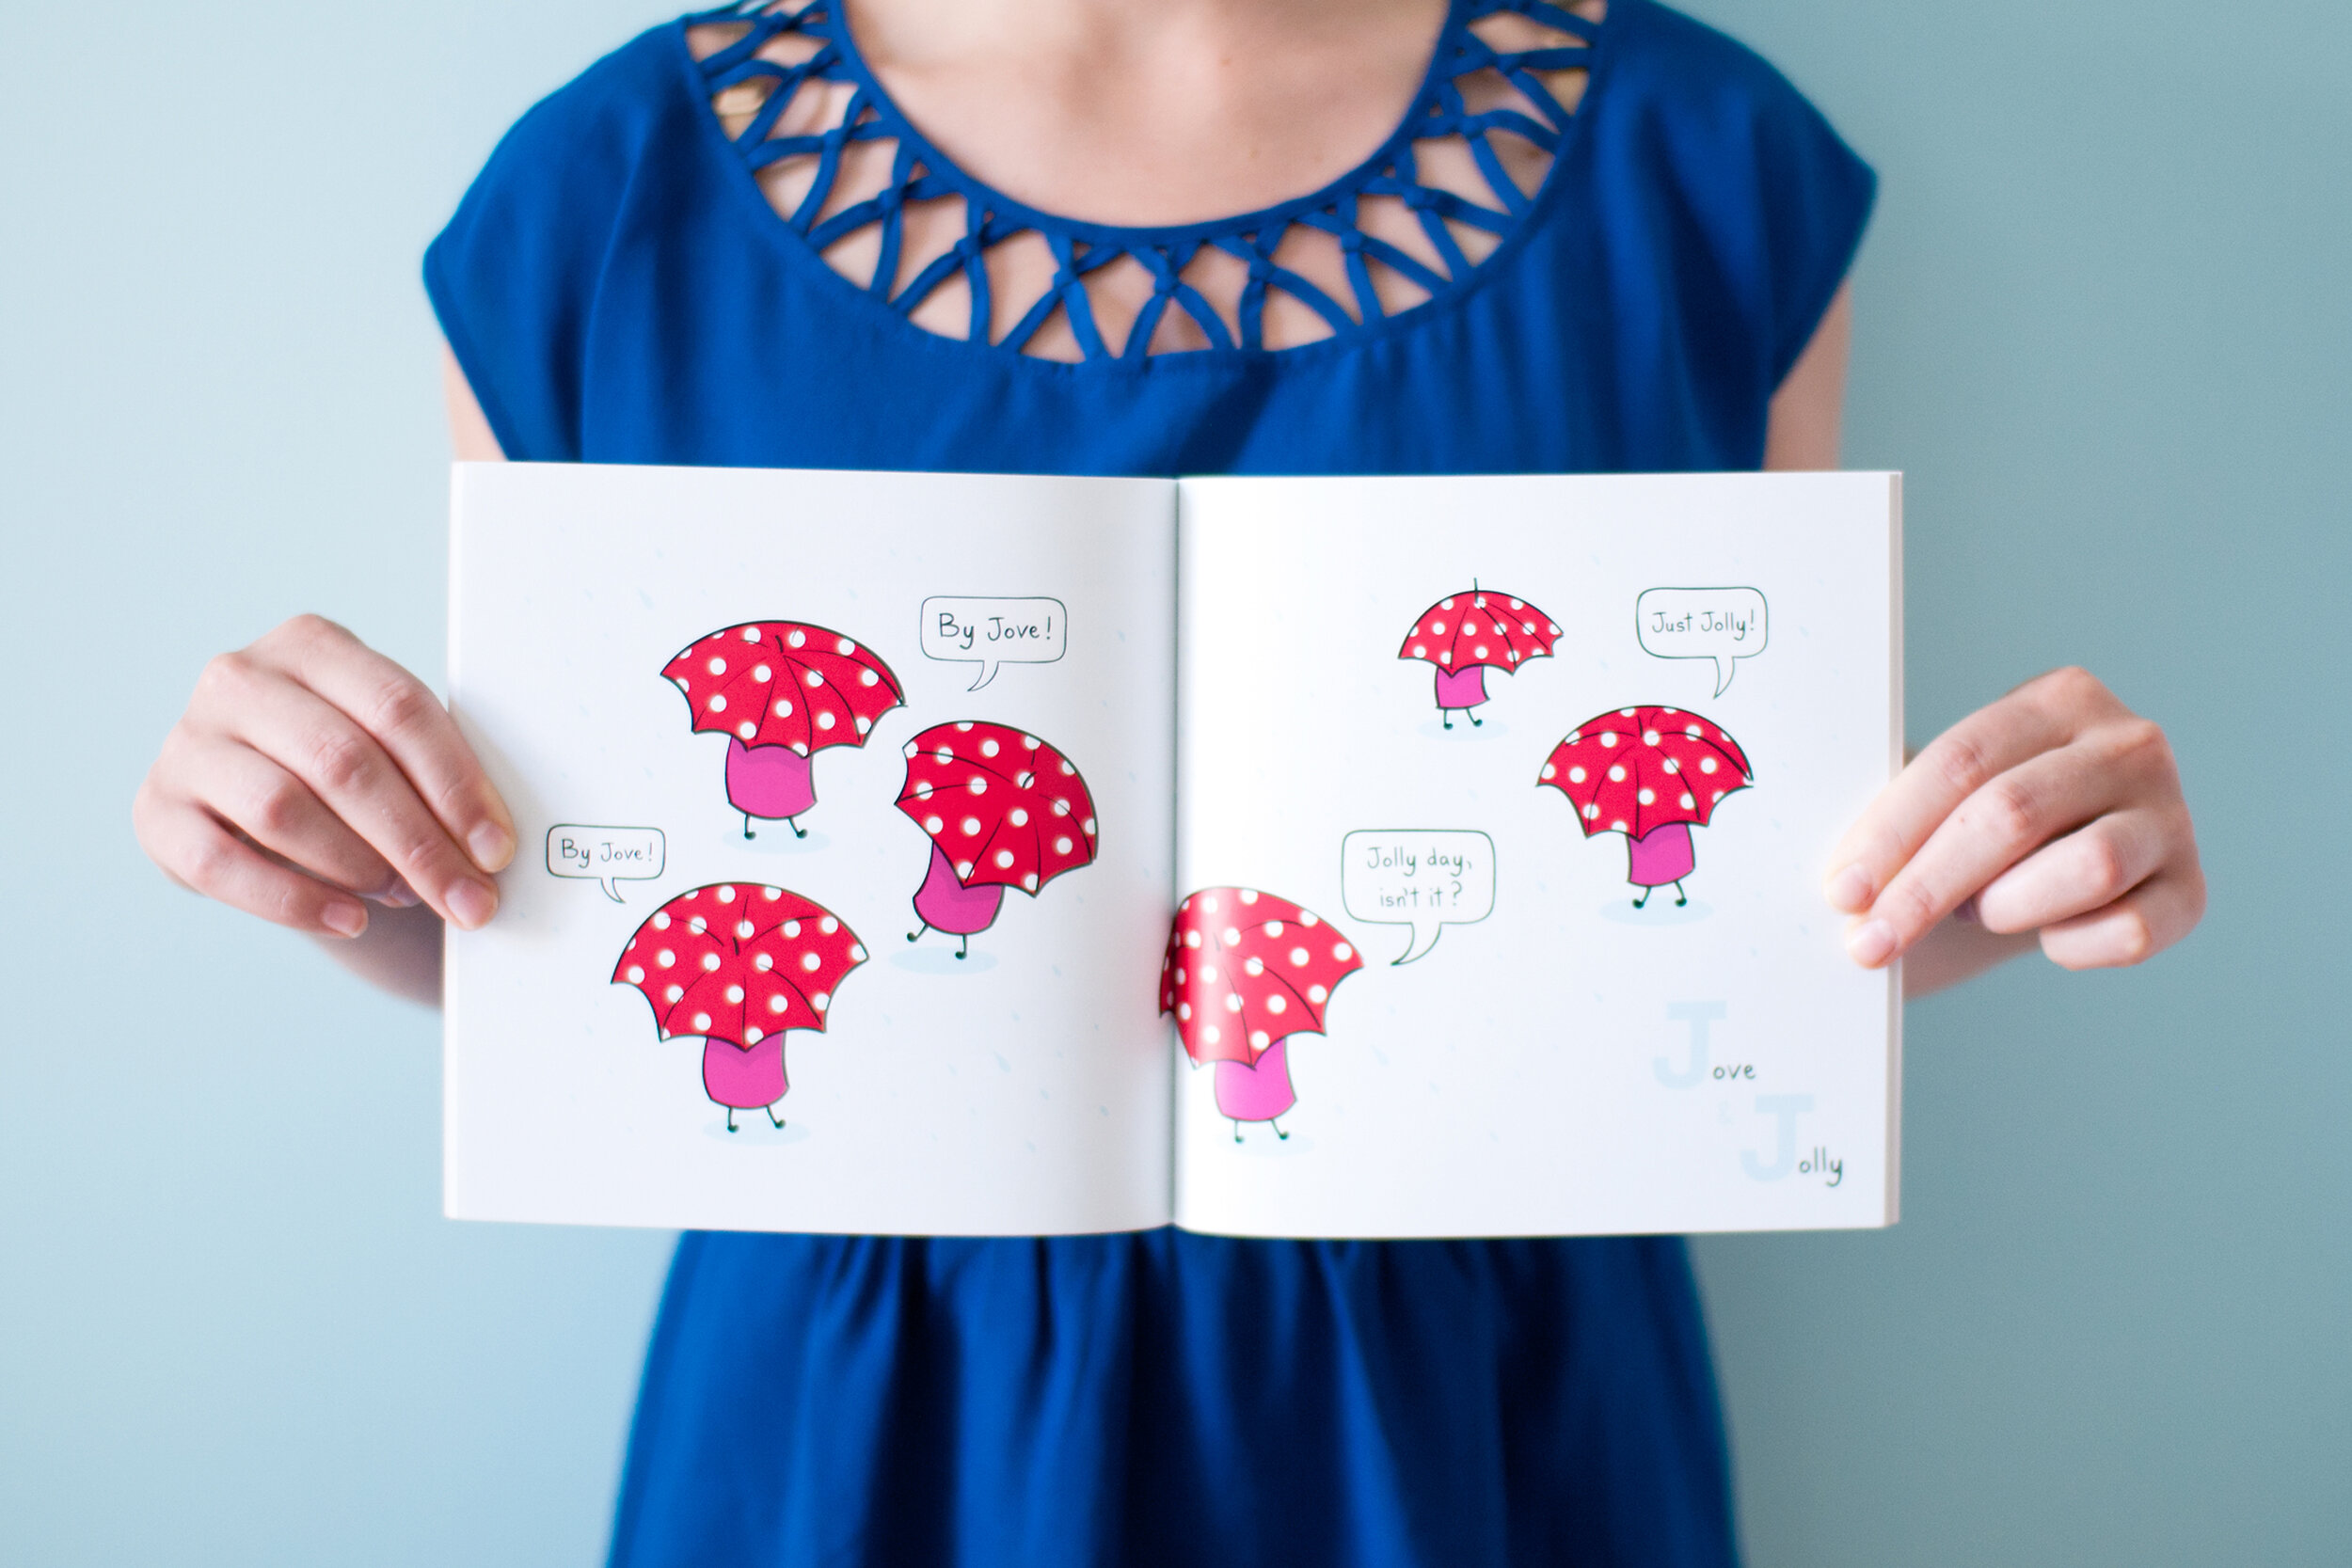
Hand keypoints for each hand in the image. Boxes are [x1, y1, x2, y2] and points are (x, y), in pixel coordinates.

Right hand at [134, 615, 514, 938]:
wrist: (260, 809)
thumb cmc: (348, 772)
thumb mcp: (388, 746)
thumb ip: (432, 771)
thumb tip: (492, 846)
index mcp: (310, 644)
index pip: (397, 709)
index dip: (456, 785)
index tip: (496, 849)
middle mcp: (238, 680)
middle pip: (344, 762)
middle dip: (419, 842)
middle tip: (469, 899)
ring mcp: (188, 743)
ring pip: (283, 810)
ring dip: (359, 866)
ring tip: (405, 897)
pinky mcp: (157, 811)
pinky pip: (225, 866)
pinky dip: (296, 902)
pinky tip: (349, 920)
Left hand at [1825, 666, 2203, 971]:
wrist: (2056, 869)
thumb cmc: (1980, 825)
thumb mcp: (1947, 794)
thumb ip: (1905, 805)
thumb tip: (1841, 867)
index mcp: (2059, 698)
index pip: (1962, 761)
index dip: (1892, 829)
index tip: (1842, 889)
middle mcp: (2130, 744)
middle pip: (2011, 814)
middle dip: (1925, 887)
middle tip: (1869, 940)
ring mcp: (2171, 816)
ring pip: (2086, 869)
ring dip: (2006, 907)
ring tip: (1974, 914)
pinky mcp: (2192, 890)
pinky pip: (2128, 931)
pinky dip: (2069, 945)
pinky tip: (2044, 936)